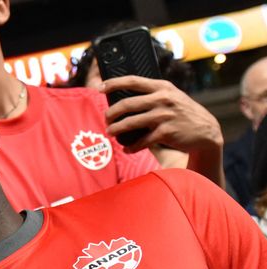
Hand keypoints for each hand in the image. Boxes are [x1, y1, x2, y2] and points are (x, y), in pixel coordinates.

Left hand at [101, 76, 222, 155]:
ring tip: (110, 132)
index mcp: (162, 87)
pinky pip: (142, 141)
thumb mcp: (171, 97)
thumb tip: (123, 98)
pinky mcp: (166, 132)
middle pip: (127, 104)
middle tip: (105, 118)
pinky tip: (127, 149)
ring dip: (116, 129)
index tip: (100, 88)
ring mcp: (164, 116)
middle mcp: (163, 99)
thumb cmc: (182, 113)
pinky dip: (132, 147)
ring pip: (130, 123)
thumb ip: (152, 95)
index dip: (114, 83)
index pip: (133, 81)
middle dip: (111, 113)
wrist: (206, 130)